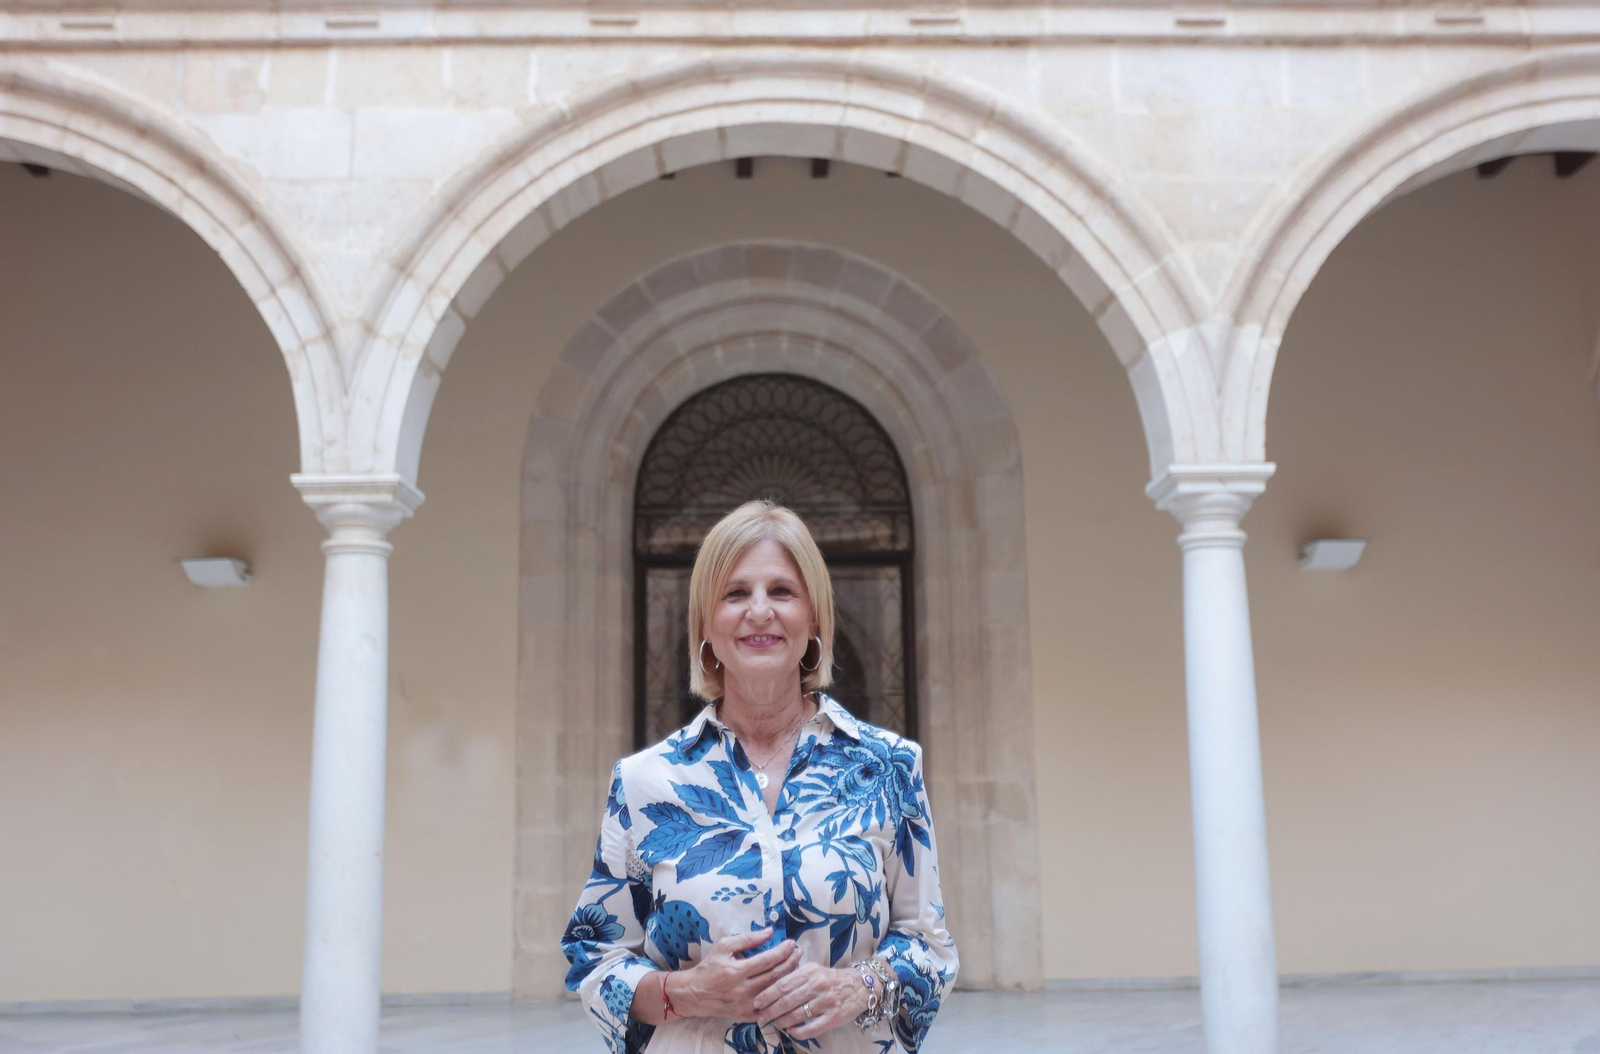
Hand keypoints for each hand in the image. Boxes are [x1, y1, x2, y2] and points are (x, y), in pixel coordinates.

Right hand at [674, 928, 801, 1021]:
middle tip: (799, 952)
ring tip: (796, 965)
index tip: (792, 943)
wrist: (694, 994)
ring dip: (788, 978)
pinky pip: (769, 1007)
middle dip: (790, 962)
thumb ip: (747, 939)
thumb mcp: (724, 947)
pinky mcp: (747, 1016)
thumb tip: (769, 932)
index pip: (767, 960)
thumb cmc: (709, 967)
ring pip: (775, 992)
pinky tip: (787, 986)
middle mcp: (742, 990)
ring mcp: (745, 1006)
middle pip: (775, 976)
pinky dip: (780, 996)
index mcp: (736, 971)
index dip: (782, 951)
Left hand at [752, 962, 871, 1040]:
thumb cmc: (831, 978)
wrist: (860, 986)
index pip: (783, 984)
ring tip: (774, 1023)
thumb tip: (769, 985)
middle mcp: (818, 985)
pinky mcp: (834, 1017)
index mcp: (810, 971)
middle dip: (770, 1010)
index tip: (756, 1002)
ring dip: (782, 1021)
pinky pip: (812, 1028)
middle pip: (787, 1000)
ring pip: (797, 1015)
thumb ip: (795, 976)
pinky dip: (798, 1031)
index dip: (767, 994)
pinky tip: (792, 1031)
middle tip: (761, 1016)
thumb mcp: (814, 969)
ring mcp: (827, 1002)